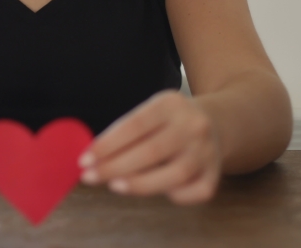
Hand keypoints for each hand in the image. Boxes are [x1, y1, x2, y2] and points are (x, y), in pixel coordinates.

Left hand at [78, 90, 221, 204]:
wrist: (216, 123)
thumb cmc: (168, 123)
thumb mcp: (149, 113)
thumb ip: (124, 134)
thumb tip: (91, 159)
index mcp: (171, 104)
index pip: (135, 125)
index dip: (107, 144)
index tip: (84, 159)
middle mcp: (193, 126)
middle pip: (151, 151)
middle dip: (114, 167)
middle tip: (89, 177)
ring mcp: (207, 151)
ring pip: (174, 175)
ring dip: (139, 183)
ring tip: (114, 186)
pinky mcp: (215, 175)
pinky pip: (192, 192)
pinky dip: (172, 195)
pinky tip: (154, 190)